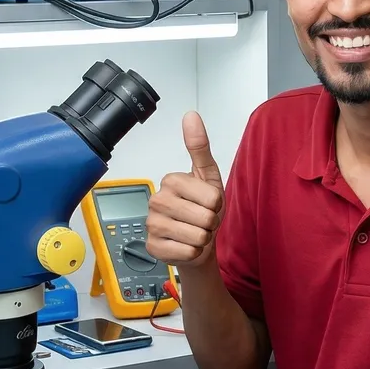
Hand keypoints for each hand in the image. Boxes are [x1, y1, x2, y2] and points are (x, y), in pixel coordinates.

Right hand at [145, 112, 224, 268]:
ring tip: (194, 231)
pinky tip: (185, 245)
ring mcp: (152, 224)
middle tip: (201, 220)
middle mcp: (157, 200)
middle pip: (205, 218)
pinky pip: (187, 252)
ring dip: (202, 238)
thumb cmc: (203, 209)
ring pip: (197, 236)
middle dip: (210, 223)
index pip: (212, 198)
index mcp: (170, 180)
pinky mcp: (153, 247)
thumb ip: (200, 147)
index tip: (207, 204)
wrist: (196, 241)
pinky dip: (193, 252)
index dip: (217, 205)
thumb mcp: (209, 177)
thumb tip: (191, 116)